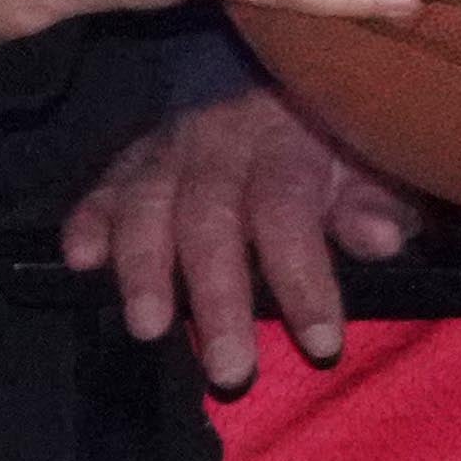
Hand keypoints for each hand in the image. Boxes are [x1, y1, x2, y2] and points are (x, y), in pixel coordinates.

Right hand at [63, 90, 415, 398]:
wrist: (292, 91)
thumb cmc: (341, 152)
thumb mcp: (380, 170)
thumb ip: (377, 205)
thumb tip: (378, 238)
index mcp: (289, 141)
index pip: (288, 207)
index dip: (302, 276)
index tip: (323, 343)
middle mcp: (220, 138)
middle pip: (210, 215)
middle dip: (218, 295)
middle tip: (231, 370)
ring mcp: (169, 147)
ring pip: (146, 202)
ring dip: (143, 266)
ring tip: (148, 326)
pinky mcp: (133, 161)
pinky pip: (104, 189)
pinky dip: (88, 222)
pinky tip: (80, 259)